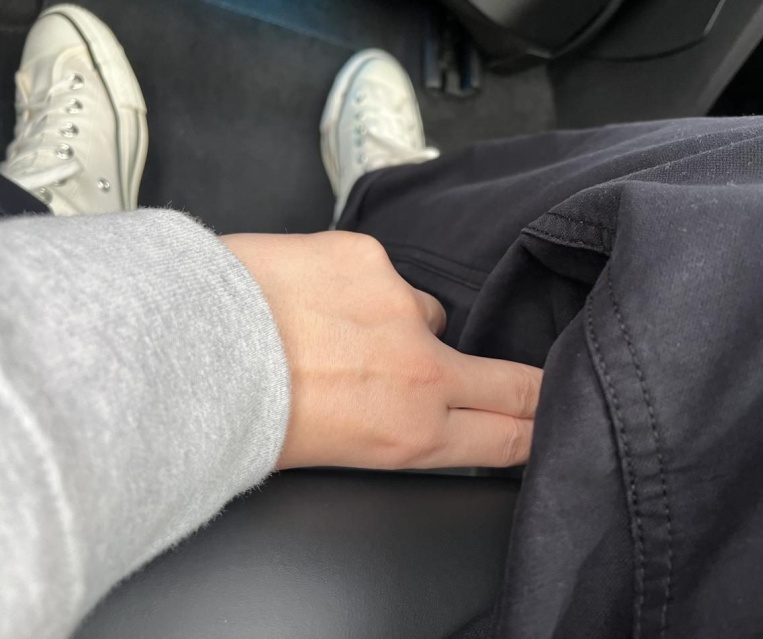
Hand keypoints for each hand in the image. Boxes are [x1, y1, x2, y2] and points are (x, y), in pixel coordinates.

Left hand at [221, 231, 541, 469]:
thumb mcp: (329, 451)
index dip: (532, 430)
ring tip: (339, 330)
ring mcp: (400, 308)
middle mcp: (419, 372)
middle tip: (536, 386)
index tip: (541, 422)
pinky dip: (356, 288)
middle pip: (514, 383)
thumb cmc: (239, 412)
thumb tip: (408, 412)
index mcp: (408, 433)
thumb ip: (387, 430)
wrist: (185, 346)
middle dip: (531, 389)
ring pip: (430, 317)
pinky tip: (313, 295)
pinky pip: (381, 276)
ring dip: (402, 327)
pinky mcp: (368, 257)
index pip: (506, 435)